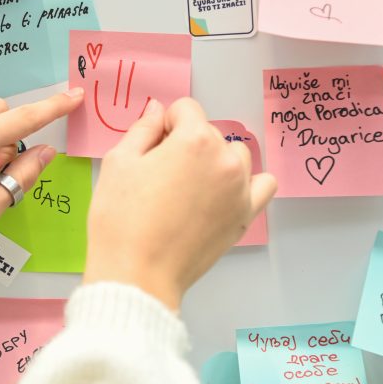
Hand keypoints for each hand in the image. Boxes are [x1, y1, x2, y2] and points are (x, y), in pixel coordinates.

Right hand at [83, 98, 276, 309]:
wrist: (137, 274)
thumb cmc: (122, 220)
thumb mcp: (119, 162)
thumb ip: (143, 128)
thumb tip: (158, 110)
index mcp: (194, 140)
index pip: (185, 109)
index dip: (164, 124)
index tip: (152, 147)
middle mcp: (225, 159)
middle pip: (208, 132)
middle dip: (186, 143)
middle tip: (161, 174)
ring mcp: (240, 189)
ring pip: (235, 155)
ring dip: (215, 160)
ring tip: (189, 186)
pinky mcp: (246, 215)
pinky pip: (263, 185)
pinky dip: (246, 182)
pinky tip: (222, 192)